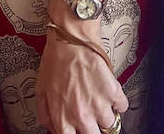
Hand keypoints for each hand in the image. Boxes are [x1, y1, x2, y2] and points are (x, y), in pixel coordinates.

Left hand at [36, 10, 125, 133]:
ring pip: (110, 123)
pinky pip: (122, 106)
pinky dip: (118, 100)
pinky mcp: (113, 92)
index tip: (79, 130)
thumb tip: (52, 128)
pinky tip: (109, 92)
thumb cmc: (55, 61)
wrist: (70, 38)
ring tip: (98, 100)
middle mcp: (82, 116)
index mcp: (63, 118)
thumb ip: (46, 115)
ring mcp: (99, 105)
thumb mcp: (41, 91)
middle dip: (93, 129)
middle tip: (92, 118)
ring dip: (105, 113)